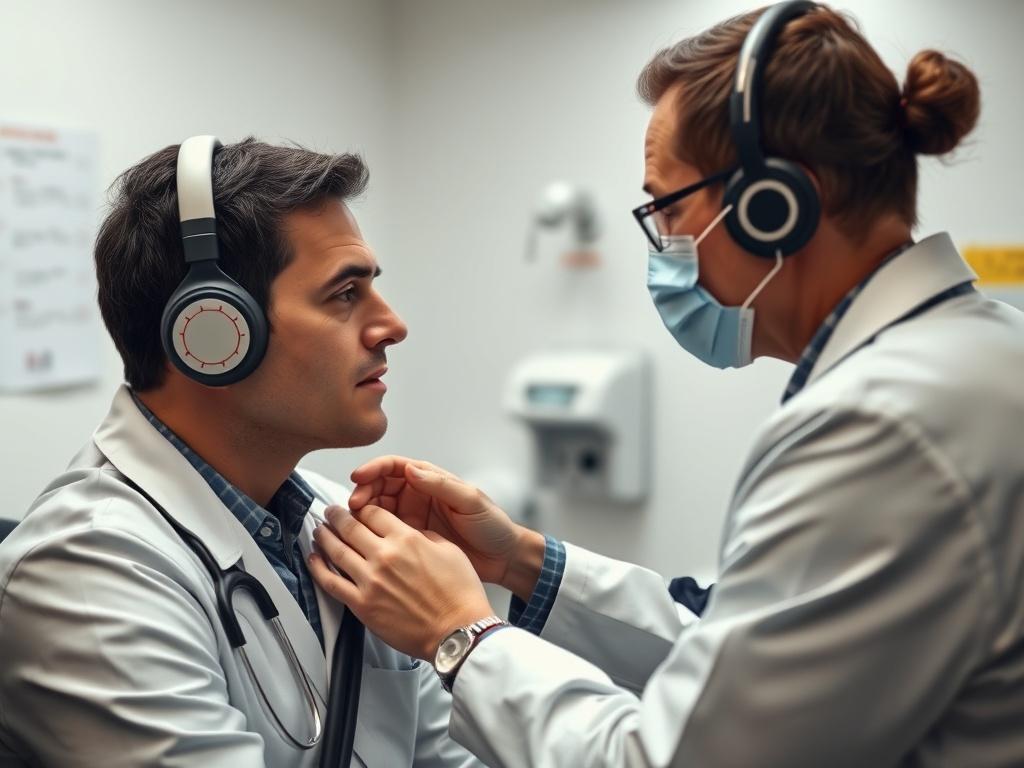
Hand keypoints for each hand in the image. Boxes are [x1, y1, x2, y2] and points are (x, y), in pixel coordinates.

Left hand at [307, 504, 494, 660]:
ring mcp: (370, 581)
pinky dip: (318, 568)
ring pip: (336, 551)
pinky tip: (313, 559)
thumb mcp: (449, 550)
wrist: (457, 630)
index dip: (363, 508)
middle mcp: (384, 556)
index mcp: (406, 539)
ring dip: (324, 537)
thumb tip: (406, 531)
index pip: (373, 513)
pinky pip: (331, 583)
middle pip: (349, 527)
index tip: (359, 509)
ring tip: (319, 530)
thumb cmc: (459, 594)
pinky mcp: (362, 605)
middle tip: (331, 512)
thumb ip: (422, 535)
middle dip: (337, 515)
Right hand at [348, 456, 541, 594]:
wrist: (503, 558)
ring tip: (354, 523)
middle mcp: (417, 495)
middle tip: (354, 506)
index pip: (394, 467)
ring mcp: (412, 517)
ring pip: (377, 509)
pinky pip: (384, 532)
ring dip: (363, 513)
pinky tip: (364, 540)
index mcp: (430, 479)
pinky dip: (371, 533)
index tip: (359, 477)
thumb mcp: (470, 501)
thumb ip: (440, 485)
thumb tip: (411, 469)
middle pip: (379, 486)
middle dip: (363, 492)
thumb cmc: (492, 525)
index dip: (373, 469)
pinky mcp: (410, 540)